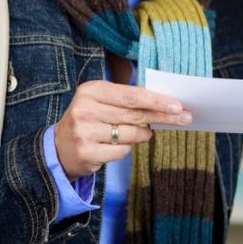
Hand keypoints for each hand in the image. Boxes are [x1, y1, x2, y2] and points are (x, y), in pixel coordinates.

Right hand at [54, 80, 191, 180]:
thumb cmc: (90, 119)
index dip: (157, 100)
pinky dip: (126, 149)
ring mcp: (84, 132)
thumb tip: (165, 103)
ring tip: (142, 134)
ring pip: (130, 134)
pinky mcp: (86, 153)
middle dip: (162, 116)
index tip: (178, 105)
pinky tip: (117, 145)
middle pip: (134, 113)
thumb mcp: (102, 102)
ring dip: (143, 135)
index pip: (131, 95)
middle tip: (184, 117)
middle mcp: (85, 109)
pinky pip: (121, 152)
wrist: (58, 148)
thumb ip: (128, 99)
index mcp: (91, 90)